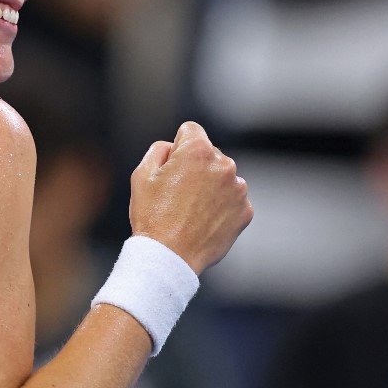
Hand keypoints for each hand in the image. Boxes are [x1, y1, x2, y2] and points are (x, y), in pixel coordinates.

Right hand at [128, 122, 252, 274]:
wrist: (170, 256)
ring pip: (222, 177)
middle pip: (209, 154)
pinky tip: (203, 220)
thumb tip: (173, 146)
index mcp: (197, 151)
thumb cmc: (152, 215)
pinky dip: (221, 207)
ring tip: (190, 210)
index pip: (190, 131)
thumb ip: (159, 149)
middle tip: (177, 193)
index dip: (177, 147)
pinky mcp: (245, 211)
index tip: (170, 167)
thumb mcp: (142, 174)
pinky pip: (232, 200)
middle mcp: (223, 165)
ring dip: (210, 186)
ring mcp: (237, 189)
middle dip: (196, 166)